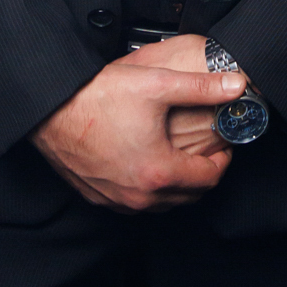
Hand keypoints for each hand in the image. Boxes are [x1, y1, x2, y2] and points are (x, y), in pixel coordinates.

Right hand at [30, 50, 248, 211]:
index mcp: (158, 170)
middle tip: (207, 152)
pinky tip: (148, 164)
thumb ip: (202, 87)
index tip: (224, 147)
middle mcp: (138, 194)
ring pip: (161, 203)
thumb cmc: (98, 96)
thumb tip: (236, 86)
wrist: (50, 108)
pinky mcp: (97, 196)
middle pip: (188, 196)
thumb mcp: (158, 84)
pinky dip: (149, 189)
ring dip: (177, 185)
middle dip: (203, 174)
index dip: (223, 161)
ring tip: (180, 157)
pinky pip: (134, 202)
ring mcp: (116, 199)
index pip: (208, 178)